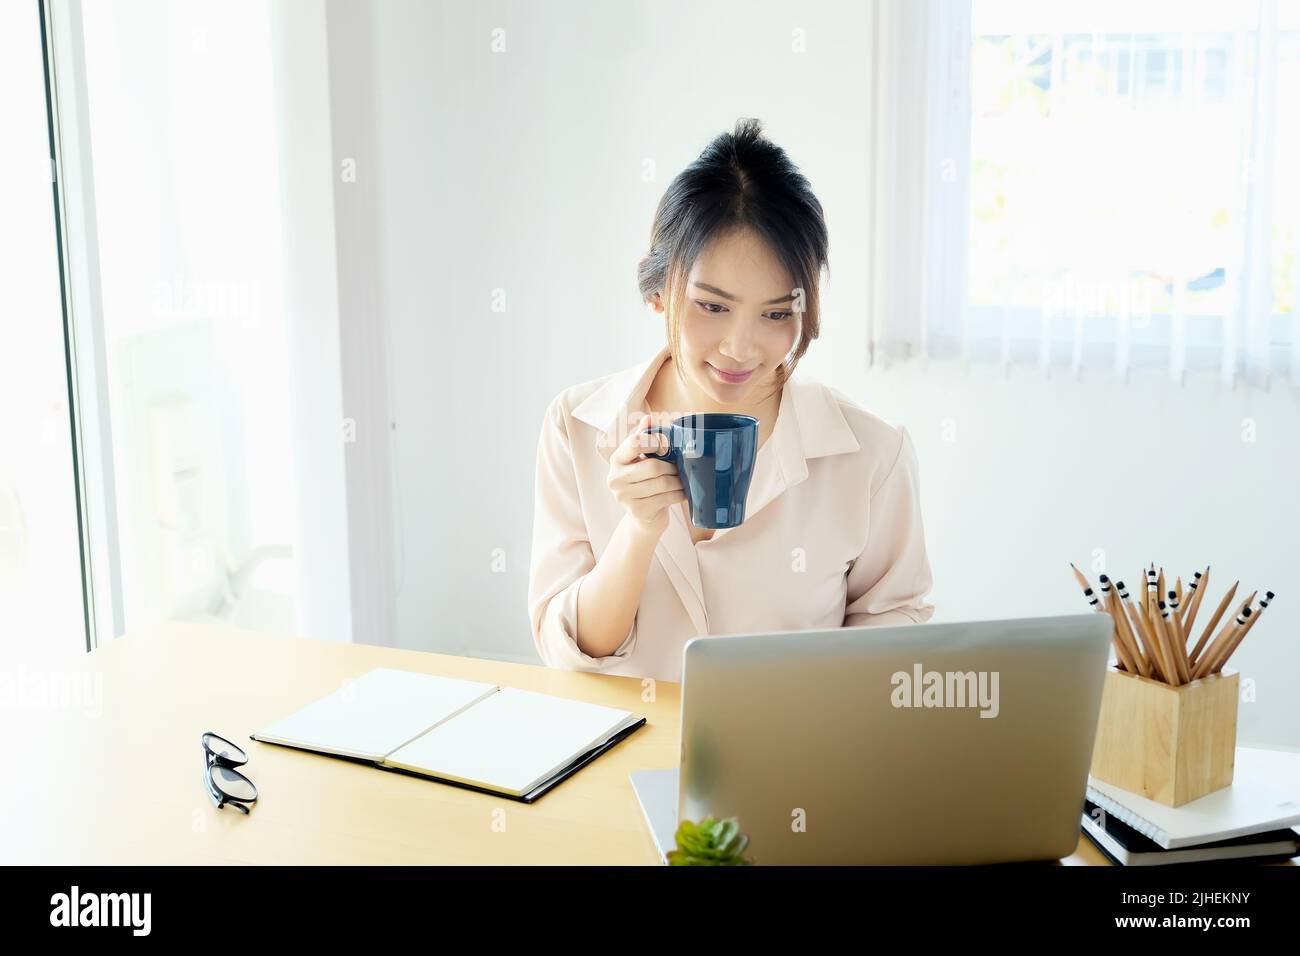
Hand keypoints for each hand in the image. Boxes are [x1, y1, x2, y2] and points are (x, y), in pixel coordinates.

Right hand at [606, 414, 685, 537]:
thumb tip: (648, 418)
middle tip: (681, 467)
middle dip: (672, 467)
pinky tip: (683, 493)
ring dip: (678, 481)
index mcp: (616, 459)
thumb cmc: (645, 482)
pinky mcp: (637, 511)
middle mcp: (615, 478)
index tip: (667, 447)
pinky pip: (665, 498)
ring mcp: (624, 497)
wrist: (643, 518)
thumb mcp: (641, 460)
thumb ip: (643, 438)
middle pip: (652, 466)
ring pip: (661, 483)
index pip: (635, 443)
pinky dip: (679, 494)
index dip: (655, 442)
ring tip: (684, 480)